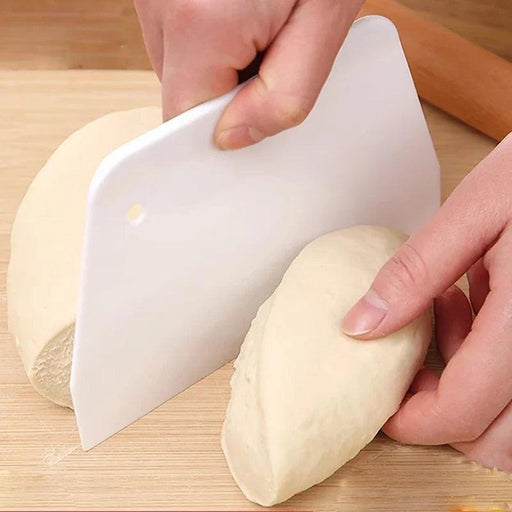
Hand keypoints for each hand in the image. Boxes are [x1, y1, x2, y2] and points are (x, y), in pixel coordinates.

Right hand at [134, 0, 362, 148]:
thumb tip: (236, 137)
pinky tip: (237, 4)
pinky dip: (208, 32)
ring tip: (257, 15)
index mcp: (198, 21)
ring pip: (179, 60)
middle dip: (226, 87)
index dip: (221, 126)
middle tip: (269, 46)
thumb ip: (285, 94)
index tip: (253, 108)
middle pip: (182, 88)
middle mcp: (160, 0)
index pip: (183, 118)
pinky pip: (177, 31)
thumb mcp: (325, 22)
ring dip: (218, 58)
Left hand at [343, 133, 511, 471]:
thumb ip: (414, 276)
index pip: (463, 411)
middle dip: (443, 415)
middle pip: (496, 440)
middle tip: (413, 361)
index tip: (380, 404)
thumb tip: (359, 327)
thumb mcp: (473, 214)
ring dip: (471, 395)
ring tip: (447, 312)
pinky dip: (494, 372)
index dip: (412, 421)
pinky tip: (475, 305)